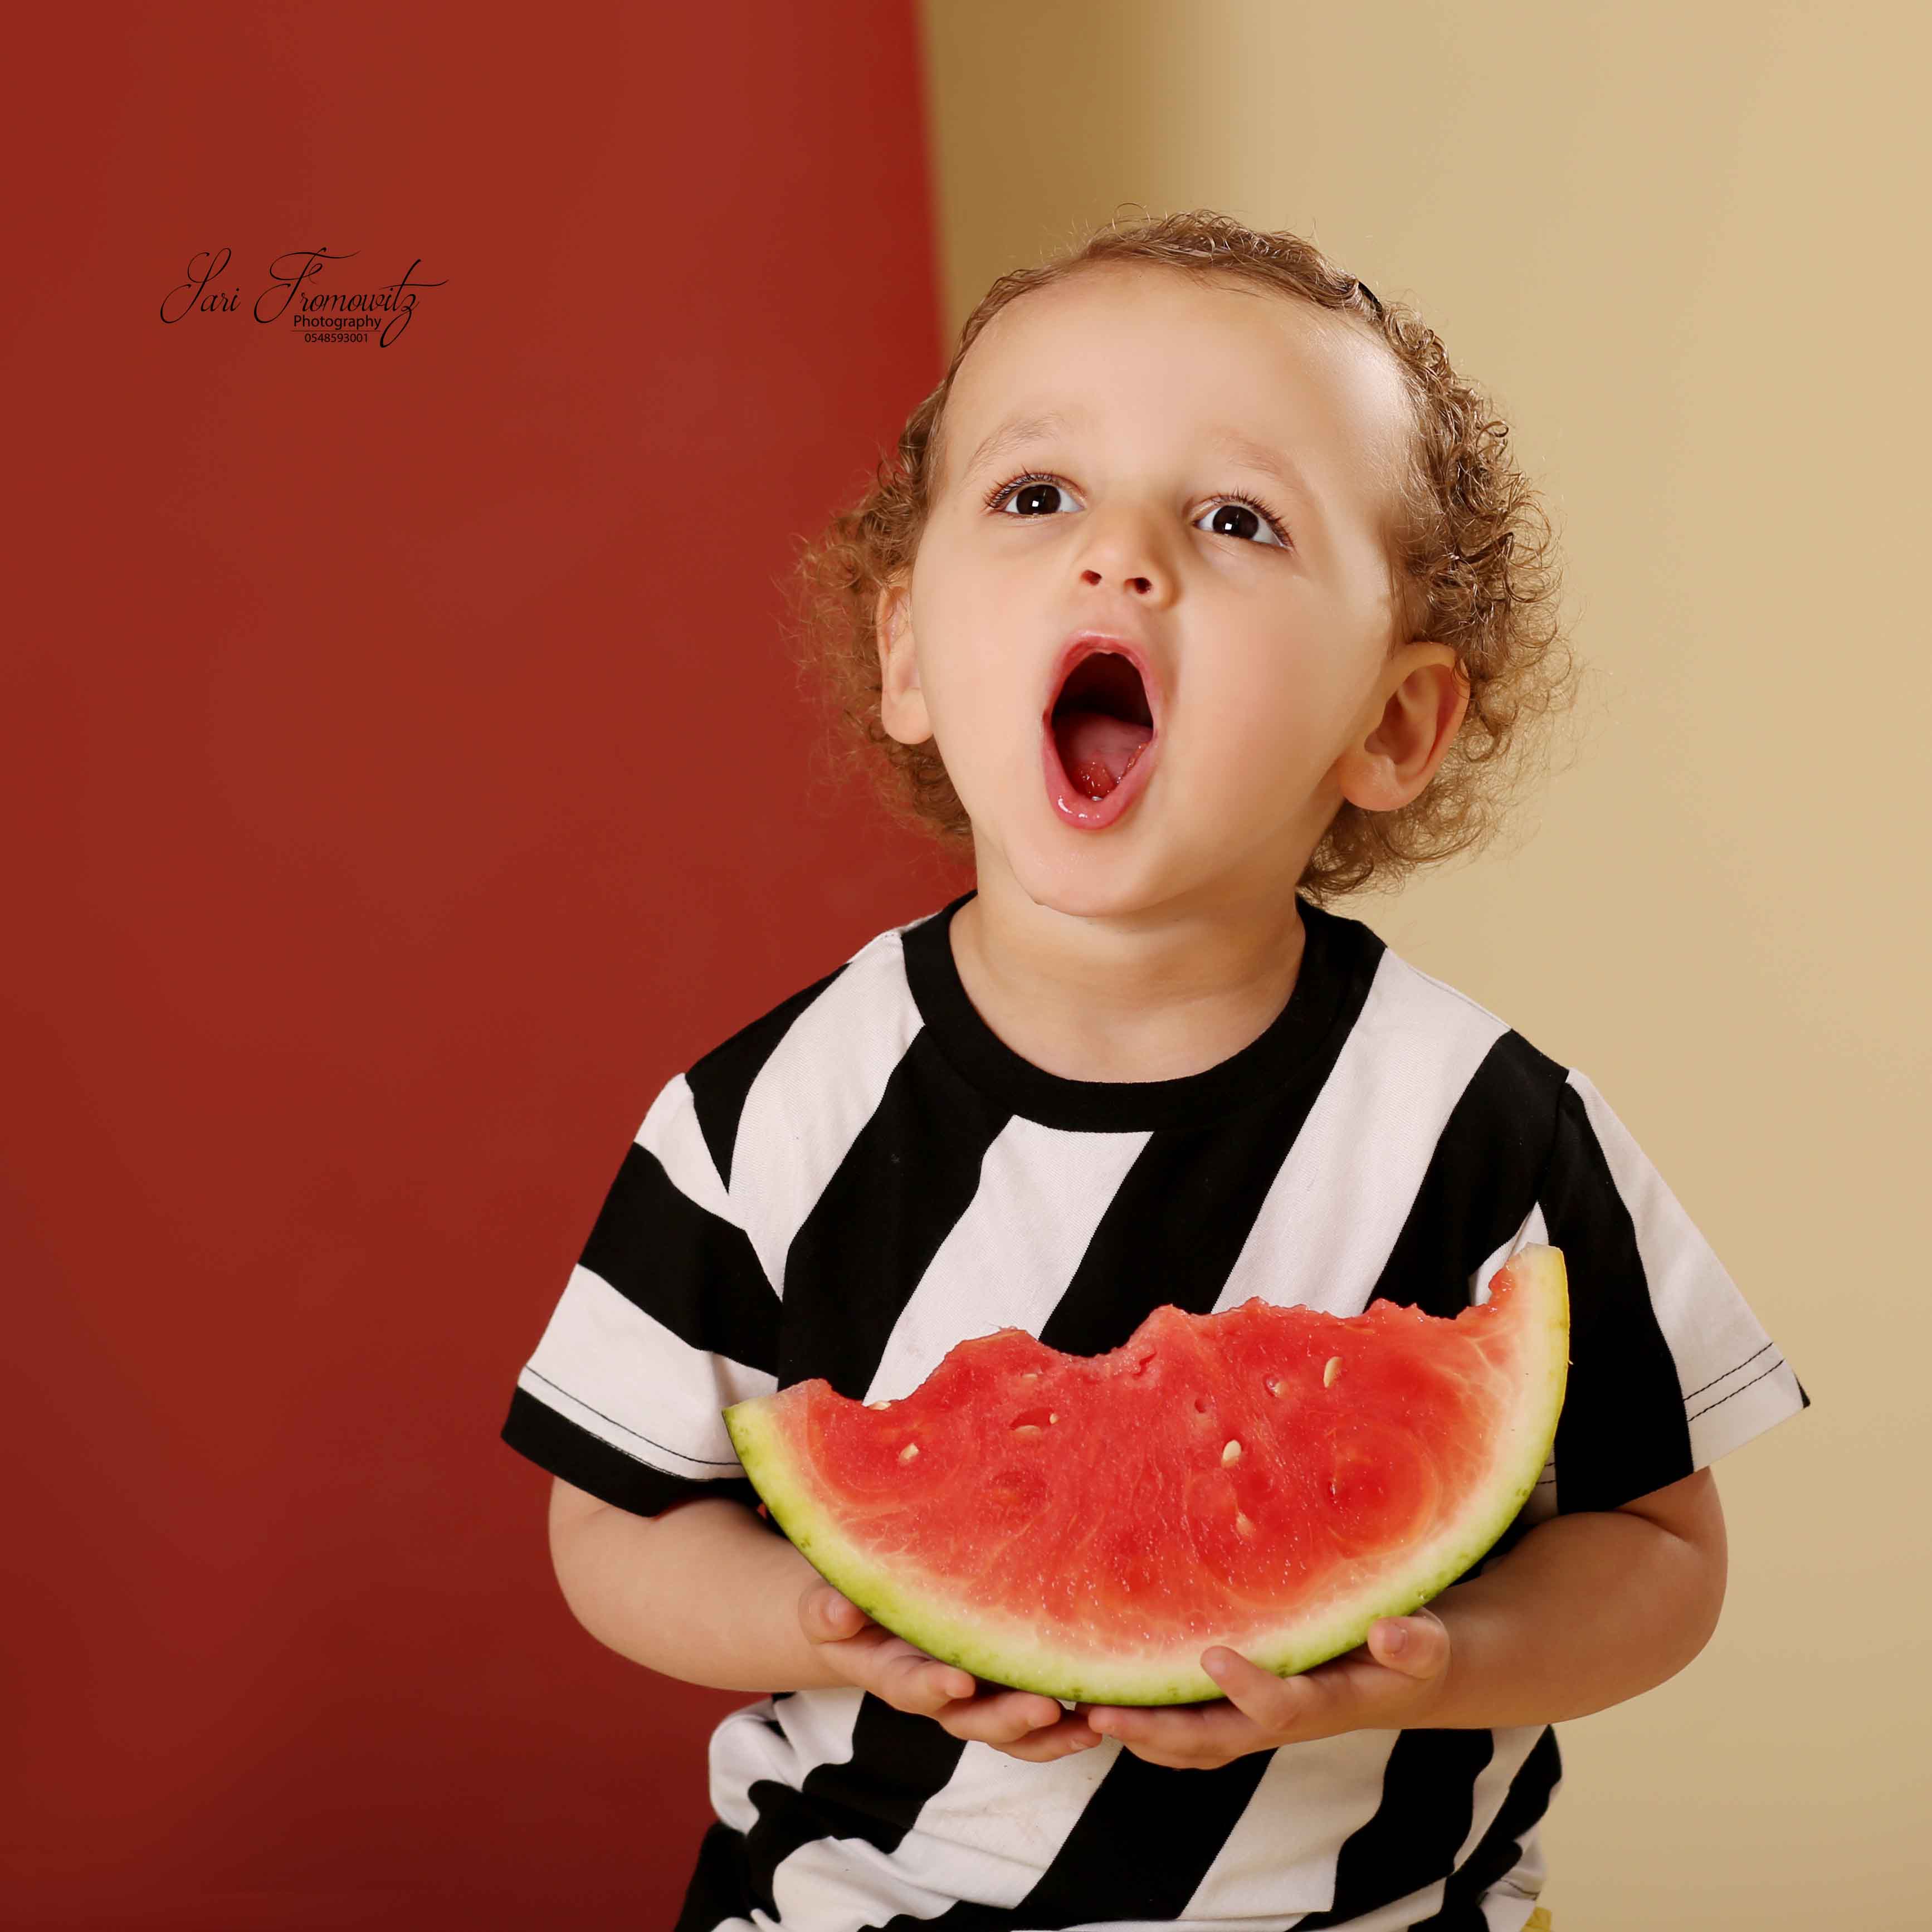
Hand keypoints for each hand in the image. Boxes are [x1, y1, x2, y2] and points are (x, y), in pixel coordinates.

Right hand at [798, 1582, 1101, 1762]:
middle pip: (972, 1720)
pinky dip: (1066, 1726)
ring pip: (1011, 1730)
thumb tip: (839, 1611)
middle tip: (1044, 1708)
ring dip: (1048, 1732)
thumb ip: (829, 1608)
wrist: (872, 1610)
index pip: (911, 1687)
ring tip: (1088, 1723)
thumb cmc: (851, 1601)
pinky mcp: (1004, 1686)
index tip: (959, 1682)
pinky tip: (1099, 1715)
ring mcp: (975, 1695)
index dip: (933, 1687)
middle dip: (1008, 1719)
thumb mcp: (828, 1600)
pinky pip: (1035, 1720)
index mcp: (892, 1672)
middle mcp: (938, 1693)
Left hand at [1074, 1611, 1451, 1770]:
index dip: (1250, 1688)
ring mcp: (1255, 1722)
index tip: (1213, 1656)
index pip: (1282, 1706)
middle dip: (1159, 1732)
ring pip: (1190, 1743)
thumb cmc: (1407, 1652)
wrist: (1398, 1677)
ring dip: (1139, 1734)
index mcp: (1325, 1702)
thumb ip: (1412, 1642)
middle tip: (1103, 1714)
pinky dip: (1146, 1725)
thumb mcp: (1425, 1642)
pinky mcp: (1238, 1710)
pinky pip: (1187, 1730)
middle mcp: (1281, 1721)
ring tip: (1082, 1712)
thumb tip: (1387, 1633)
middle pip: (1214, 1740)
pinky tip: (1105, 1700)